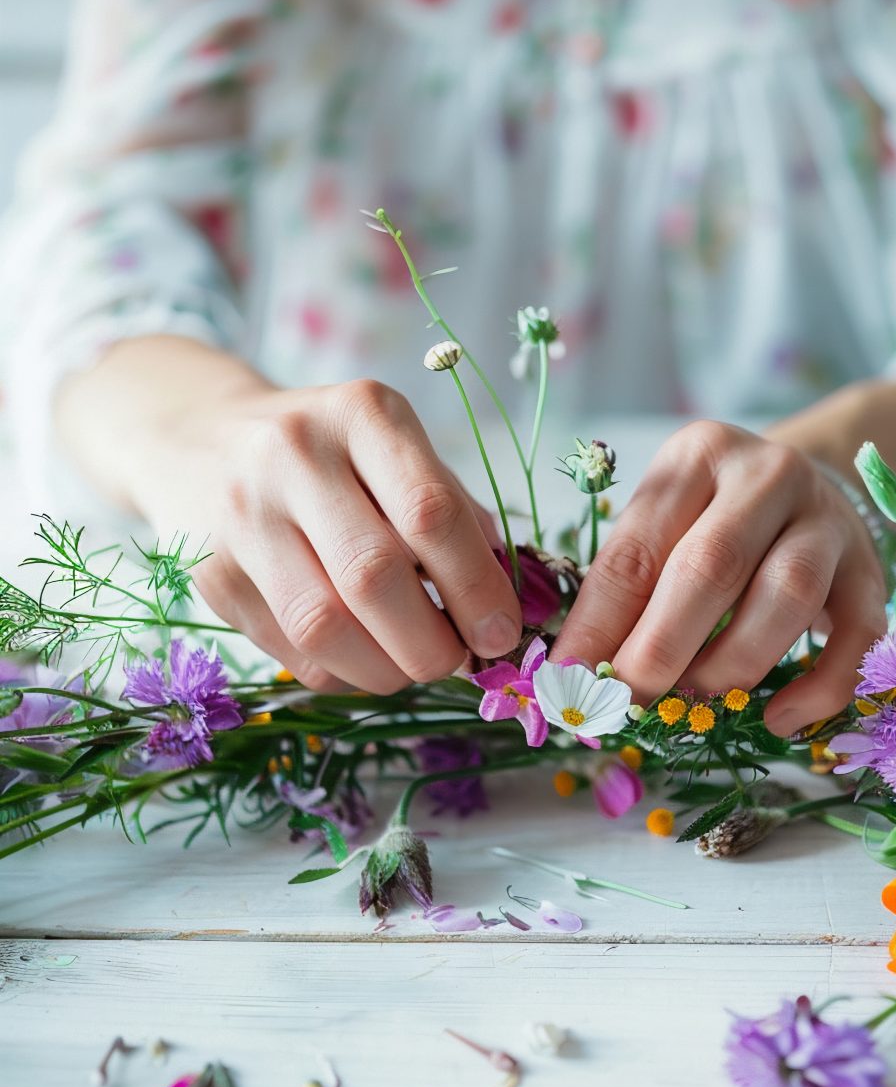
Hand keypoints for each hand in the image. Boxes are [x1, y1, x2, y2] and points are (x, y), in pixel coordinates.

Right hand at [127, 375, 522, 692]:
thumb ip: (453, 512)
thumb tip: (510, 600)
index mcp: (361, 414)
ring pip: (324, 626)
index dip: (476, 586)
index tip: (502, 632)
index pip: (429, 512)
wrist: (195, 439)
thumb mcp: (393, 448)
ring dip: (386, 669)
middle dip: (431, 641)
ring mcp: (243, 515)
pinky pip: (290, 651)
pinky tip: (362, 657)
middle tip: (458, 659)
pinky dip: (342, 672)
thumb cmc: (326, 452)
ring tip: (412, 665)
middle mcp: (293, 455)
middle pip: (374, 576)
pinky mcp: (210, 573)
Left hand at [552, 422, 886, 734]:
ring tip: (695, 706)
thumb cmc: (715, 516)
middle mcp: (768, 476)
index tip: (571, 680)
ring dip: (733, 663)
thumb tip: (577, 674)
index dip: (599, 622)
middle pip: (712, 565)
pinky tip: (778, 720)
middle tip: (631, 704)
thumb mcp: (663, 524)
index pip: (638, 547)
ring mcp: (827, 521)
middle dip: (662, 647)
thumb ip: (626, 588)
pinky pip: (857, 635)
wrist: (814, 486)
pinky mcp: (871, 570)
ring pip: (789, 593)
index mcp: (698, 455)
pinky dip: (819, 686)